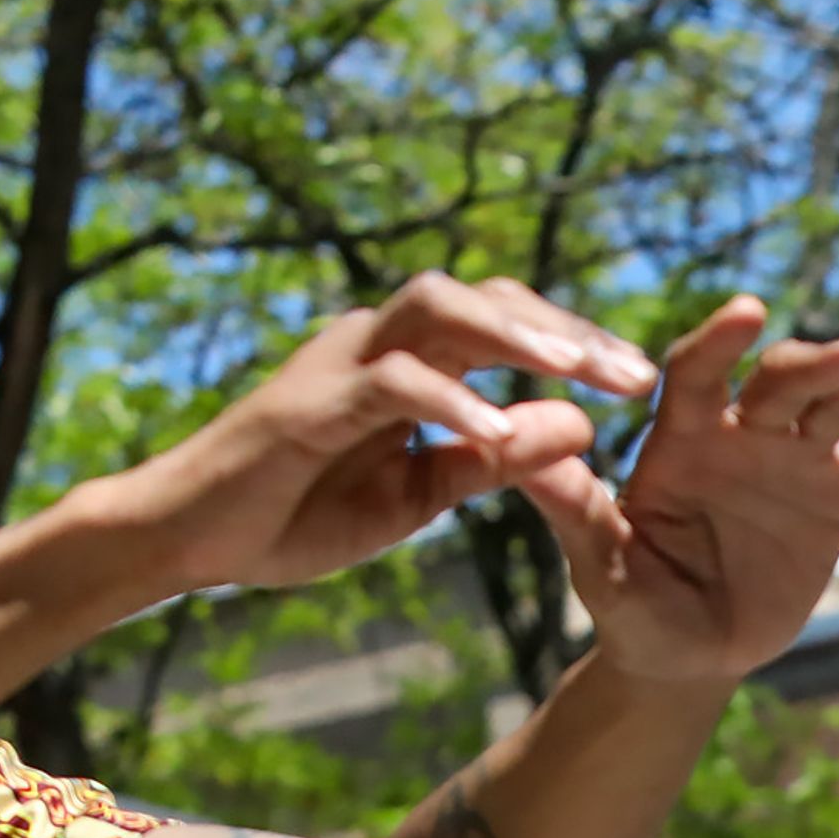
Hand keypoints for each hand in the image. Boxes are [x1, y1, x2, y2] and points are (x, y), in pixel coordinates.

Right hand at [131, 274, 655, 595]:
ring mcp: (342, 360)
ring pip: (439, 309)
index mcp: (409, 358)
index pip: (507, 323)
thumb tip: (581, 427)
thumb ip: (493, 461)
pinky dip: (448, 404)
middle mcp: (379, 339)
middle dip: (567, 330)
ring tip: (580, 374)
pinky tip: (499, 435)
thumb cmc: (299, 513)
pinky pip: (391, 382)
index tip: (642, 382)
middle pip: (487, 298)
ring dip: (517, 337)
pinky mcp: (308, 399)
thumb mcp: (420, 498)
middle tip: (639, 374)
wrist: (196, 539)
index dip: (575, 344)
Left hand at [522, 298, 838, 685]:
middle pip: (782, 379)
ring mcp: (793, 455)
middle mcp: (739, 430)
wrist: (688, 657)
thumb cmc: (634, 611)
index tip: (746, 312)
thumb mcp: (599, 569)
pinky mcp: (838, 489)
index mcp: (678, 438)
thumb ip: (574, 511)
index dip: (719, 339)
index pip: (697, 369)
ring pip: (836, 400)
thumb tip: (528, 453)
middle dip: (821, 361)